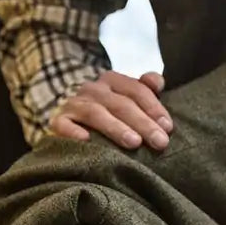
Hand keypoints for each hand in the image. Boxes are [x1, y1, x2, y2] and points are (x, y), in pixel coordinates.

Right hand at [49, 70, 172, 150]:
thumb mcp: (124, 98)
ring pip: (96, 112)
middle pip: (120, 103)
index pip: (136, 90)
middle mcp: (92, 89)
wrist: (65, 118)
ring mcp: (73, 104)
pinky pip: (63, 125)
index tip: (168, 128)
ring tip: (134, 143)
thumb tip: (159, 82)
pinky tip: (86, 141)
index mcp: (112, 81)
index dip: (154, 108)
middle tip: (160, 142)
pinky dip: (74, 132)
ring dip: (116, 127)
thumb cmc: (104, 113)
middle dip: (142, 123)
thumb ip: (143, 90)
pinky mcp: (57, 121)